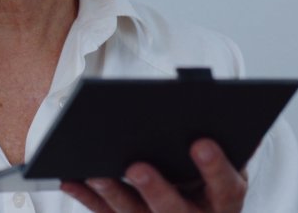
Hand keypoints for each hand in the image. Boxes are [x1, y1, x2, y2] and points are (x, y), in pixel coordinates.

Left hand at [61, 139, 246, 212]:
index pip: (227, 187)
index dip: (215, 167)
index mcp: (225, 198)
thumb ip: (213, 130)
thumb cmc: (206, 165)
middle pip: (175, 209)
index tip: (200, 142)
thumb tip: (192, 96)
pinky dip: (88, 198)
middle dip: (156, 189)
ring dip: (114, 195)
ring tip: (96, 172)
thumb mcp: (224, 152)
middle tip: (137, 167)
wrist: (199, 202)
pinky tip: (70, 179)